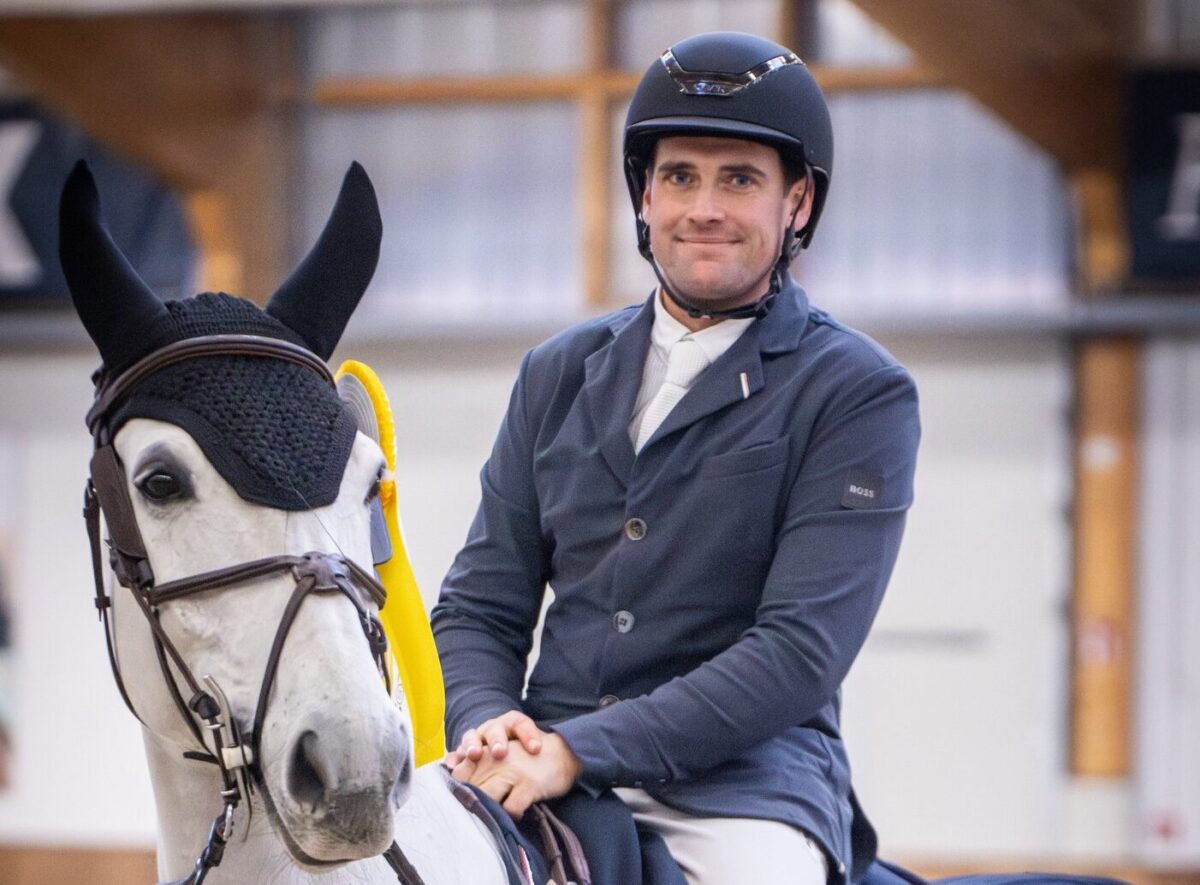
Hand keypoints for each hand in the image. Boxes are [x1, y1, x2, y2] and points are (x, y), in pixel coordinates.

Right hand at [444, 709, 542, 765]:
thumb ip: (538, 761)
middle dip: (497, 740)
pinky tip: (452, 765)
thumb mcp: (531, 753)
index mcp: (512, 725)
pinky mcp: (462, 753)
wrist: (507, 755)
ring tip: (474, 755)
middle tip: (501, 752)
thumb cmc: (523, 756)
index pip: (520, 723)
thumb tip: (545, 782)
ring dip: (472, 745)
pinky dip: (454, 759)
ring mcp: (476, 740)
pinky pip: (456, 754)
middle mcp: (493, 730)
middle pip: (495, 730)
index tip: (536, 749)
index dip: (528, 734)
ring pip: (472, 737)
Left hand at [451, 733, 581, 819]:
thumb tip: (453, 782)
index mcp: (485, 751)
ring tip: (492, 818)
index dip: (457, 790)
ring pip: (487, 797)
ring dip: (488, 810)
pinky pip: (511, 807)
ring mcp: (512, 771)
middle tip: (471, 817)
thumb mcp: (500, 755)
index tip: (457, 803)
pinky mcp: (528, 785)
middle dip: (470, 803)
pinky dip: (511, 815)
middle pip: (471, 787)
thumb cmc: (527, 758)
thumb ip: (477, 765)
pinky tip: (515, 814)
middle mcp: (495, 758)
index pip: (459, 773)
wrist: (563, 753)